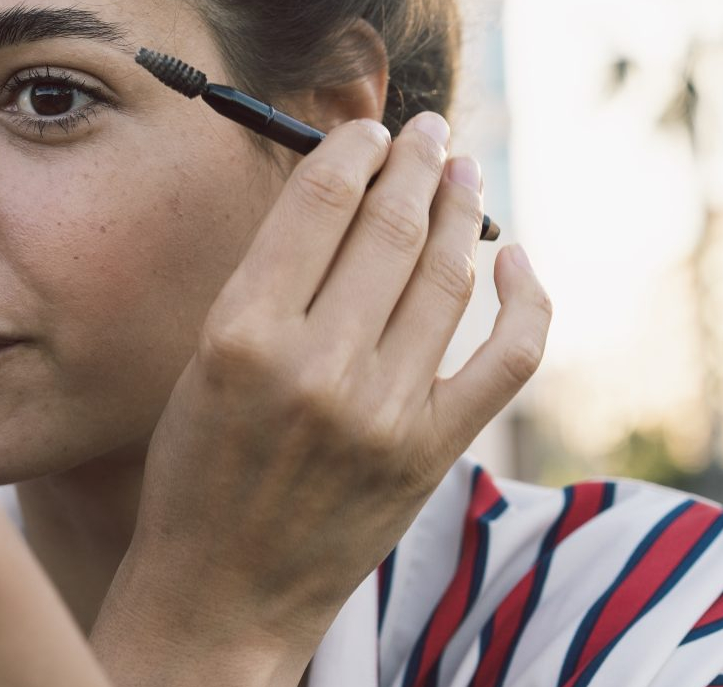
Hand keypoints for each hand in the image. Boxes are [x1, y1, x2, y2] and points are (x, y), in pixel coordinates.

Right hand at [94, 113, 551, 684]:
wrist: (221, 593)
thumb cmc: (198, 470)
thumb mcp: (203, 360)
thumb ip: (268, 283)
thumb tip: (344, 195)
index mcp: (242, 333)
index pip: (320, 203)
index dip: (355, 150)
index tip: (369, 128)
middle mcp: (317, 367)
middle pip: (391, 227)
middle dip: (416, 163)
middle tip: (428, 131)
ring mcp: (383, 413)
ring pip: (448, 277)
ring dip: (462, 212)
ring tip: (464, 175)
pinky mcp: (431, 452)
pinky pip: (507, 356)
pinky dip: (524, 298)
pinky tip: (515, 260)